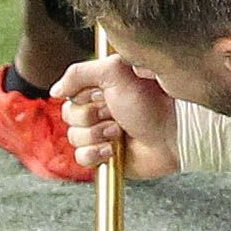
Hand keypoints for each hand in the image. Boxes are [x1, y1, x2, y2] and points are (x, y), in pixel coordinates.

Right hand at [50, 55, 183, 178]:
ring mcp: (103, 133)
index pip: (70, 92)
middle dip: (92, 115)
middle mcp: (101, 109)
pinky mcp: (106, 156)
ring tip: (120, 131)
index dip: (83, 96)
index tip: (103, 94)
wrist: (174, 132)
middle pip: (69, 115)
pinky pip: (82, 158)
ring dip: (97, 134)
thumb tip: (55, 90)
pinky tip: (113, 149)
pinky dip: (95, 154)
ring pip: (74, 137)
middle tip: (116, 113)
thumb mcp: (114, 72)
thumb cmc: (153, 100)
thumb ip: (79, 73)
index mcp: (102, 88)